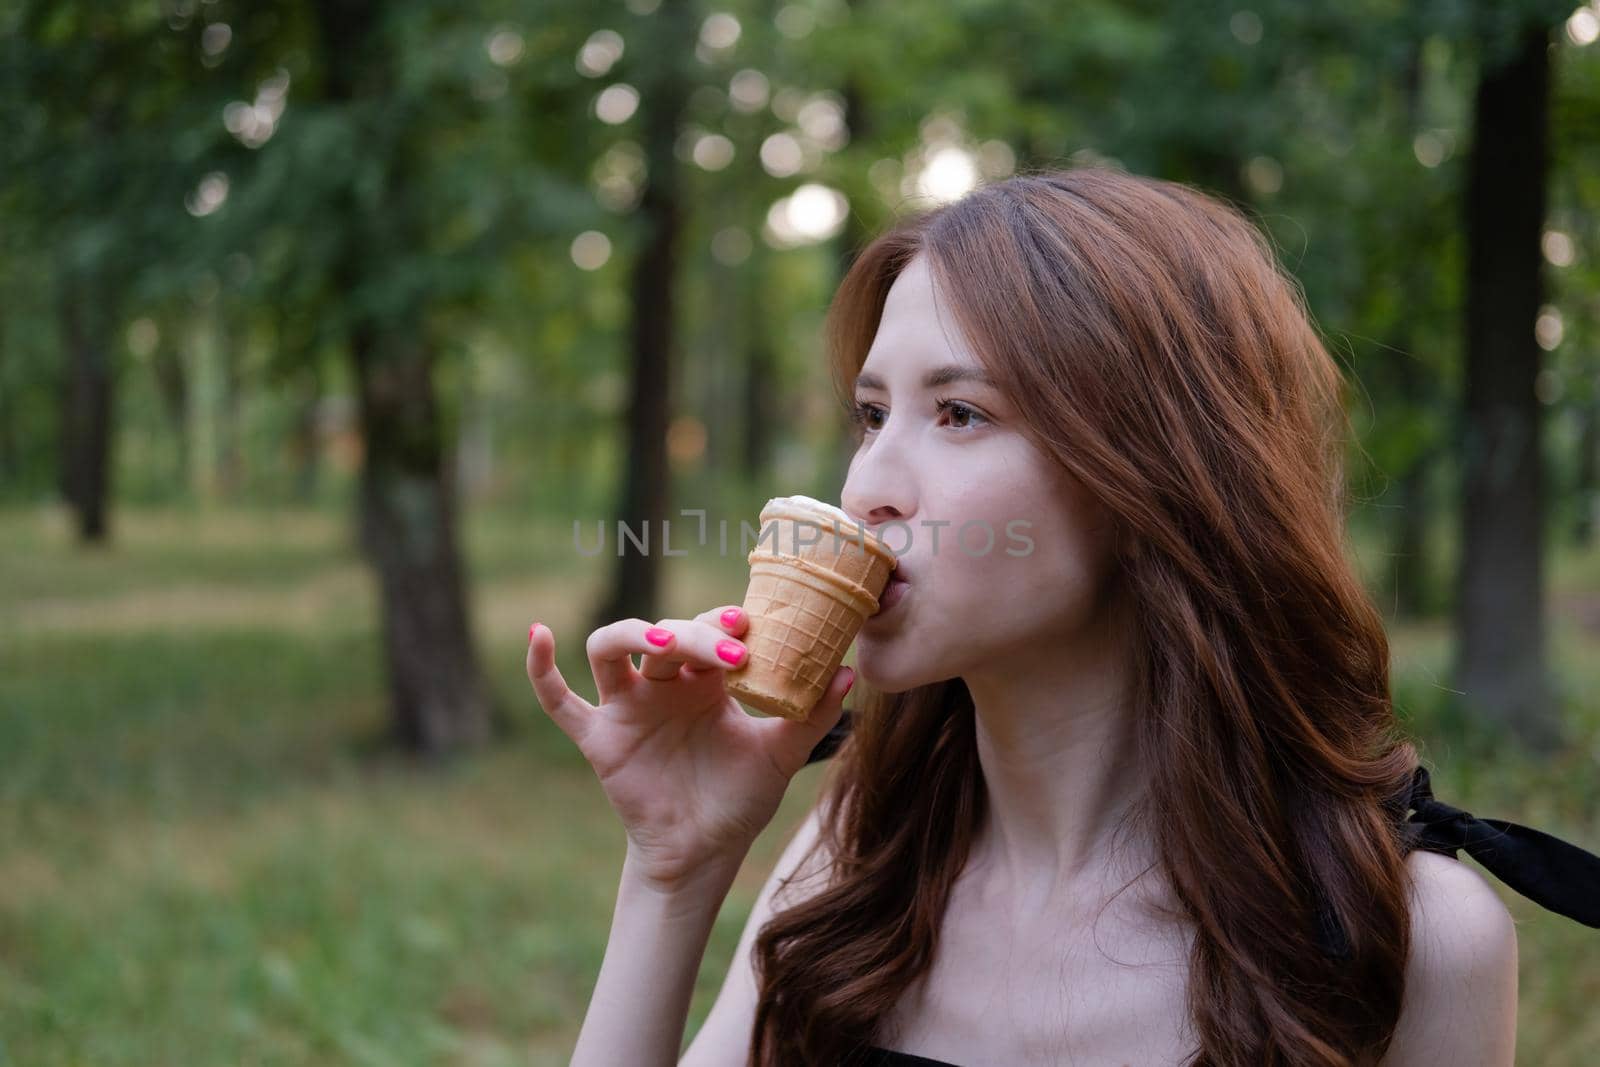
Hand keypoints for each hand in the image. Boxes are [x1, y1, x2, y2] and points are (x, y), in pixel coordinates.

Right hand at [526, 606, 853, 890]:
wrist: (705, 853)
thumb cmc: (739, 799)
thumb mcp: (780, 756)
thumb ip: (810, 714)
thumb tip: (850, 673)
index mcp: (705, 679)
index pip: (705, 628)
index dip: (720, 621)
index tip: (748, 625)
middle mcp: (663, 684)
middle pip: (662, 632)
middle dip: (693, 632)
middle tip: (729, 649)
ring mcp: (627, 707)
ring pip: (610, 647)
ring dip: (630, 632)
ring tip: (662, 638)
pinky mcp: (600, 738)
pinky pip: (560, 702)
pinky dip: (542, 670)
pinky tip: (539, 636)